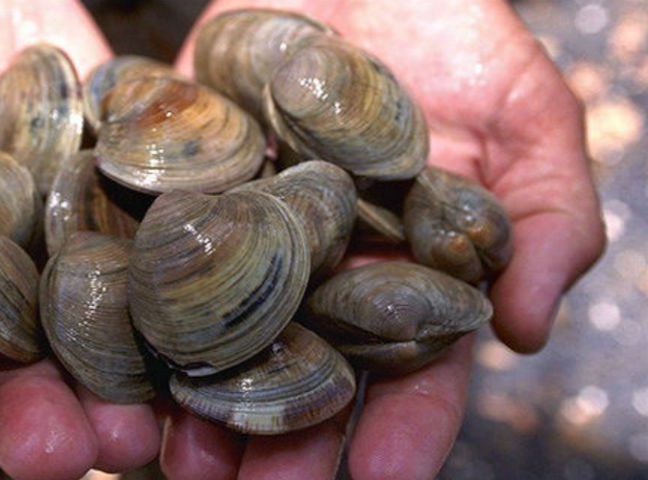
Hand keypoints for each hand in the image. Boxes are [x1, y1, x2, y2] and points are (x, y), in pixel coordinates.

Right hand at [0, 1, 160, 478]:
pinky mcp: (124, 212)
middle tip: (83, 450)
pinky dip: (182, 297)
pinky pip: (158, 257)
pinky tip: (208, 334)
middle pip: (22, 373)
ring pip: (100, 339)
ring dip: (127, 389)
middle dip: (49, 417)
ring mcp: (66, 253)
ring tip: (150, 426)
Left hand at [170, 0, 604, 477]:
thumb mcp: (526, 115)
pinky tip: (117, 349)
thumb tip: (531, 328)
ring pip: (220, 335)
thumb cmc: (458, 37)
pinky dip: (135, 299)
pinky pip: (155, 250)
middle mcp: (319, 275)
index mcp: (405, 279)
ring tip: (178, 452)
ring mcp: (246, 238)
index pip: (411, 373)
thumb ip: (547, 217)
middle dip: (284, 439)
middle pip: (302, 375)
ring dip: (200, 397)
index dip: (403, 431)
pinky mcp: (182, 190)